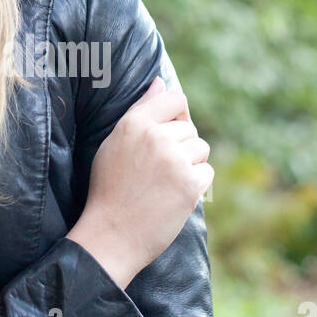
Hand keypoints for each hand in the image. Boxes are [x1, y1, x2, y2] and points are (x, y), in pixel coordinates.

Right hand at [67, 75, 212, 287]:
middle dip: (180, 147)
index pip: (174, 99)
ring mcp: (174, 160)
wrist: (111, 234)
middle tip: (157, 172)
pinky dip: (196, 184)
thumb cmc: (110, 189)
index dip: (177, 115)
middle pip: (189, 128)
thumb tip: (160, 83)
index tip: (170, 132)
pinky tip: (173, 196)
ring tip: (164, 184)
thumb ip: (141, 111)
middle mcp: (156, 137)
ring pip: (201, 149)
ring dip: (189, 165)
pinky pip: (206, 172)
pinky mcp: (190, 184)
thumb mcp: (115, 143)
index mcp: (134, 124)